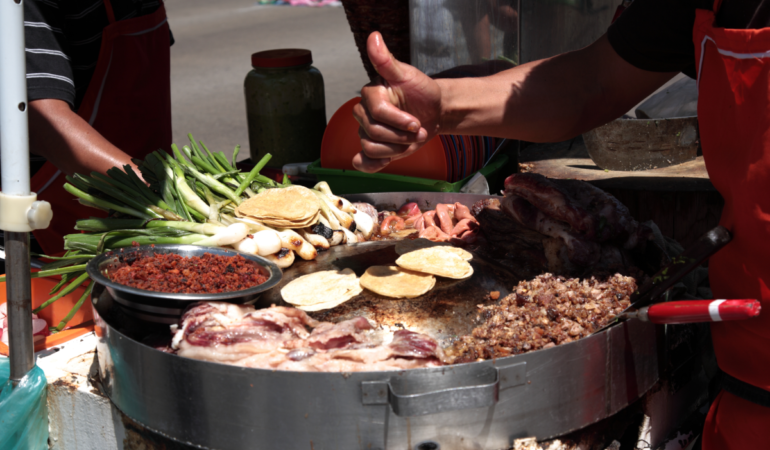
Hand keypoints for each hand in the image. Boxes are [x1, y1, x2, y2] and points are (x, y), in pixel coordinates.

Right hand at [352, 32, 441, 172]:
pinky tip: (385, 162)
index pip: (377, 113)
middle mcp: (364, 113)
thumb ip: (387, 60)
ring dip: (396, 148)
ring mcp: (367, 131)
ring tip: (411, 140)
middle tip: (419, 130)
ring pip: (371, 147)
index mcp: (370, 94)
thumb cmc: (422, 91)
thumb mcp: (409, 75)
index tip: (417, 122)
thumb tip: (374, 37)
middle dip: (401, 135)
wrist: (433, 111)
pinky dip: (371, 165)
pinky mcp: (374, 147)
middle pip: (373, 132)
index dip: (398, 121)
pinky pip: (363, 161)